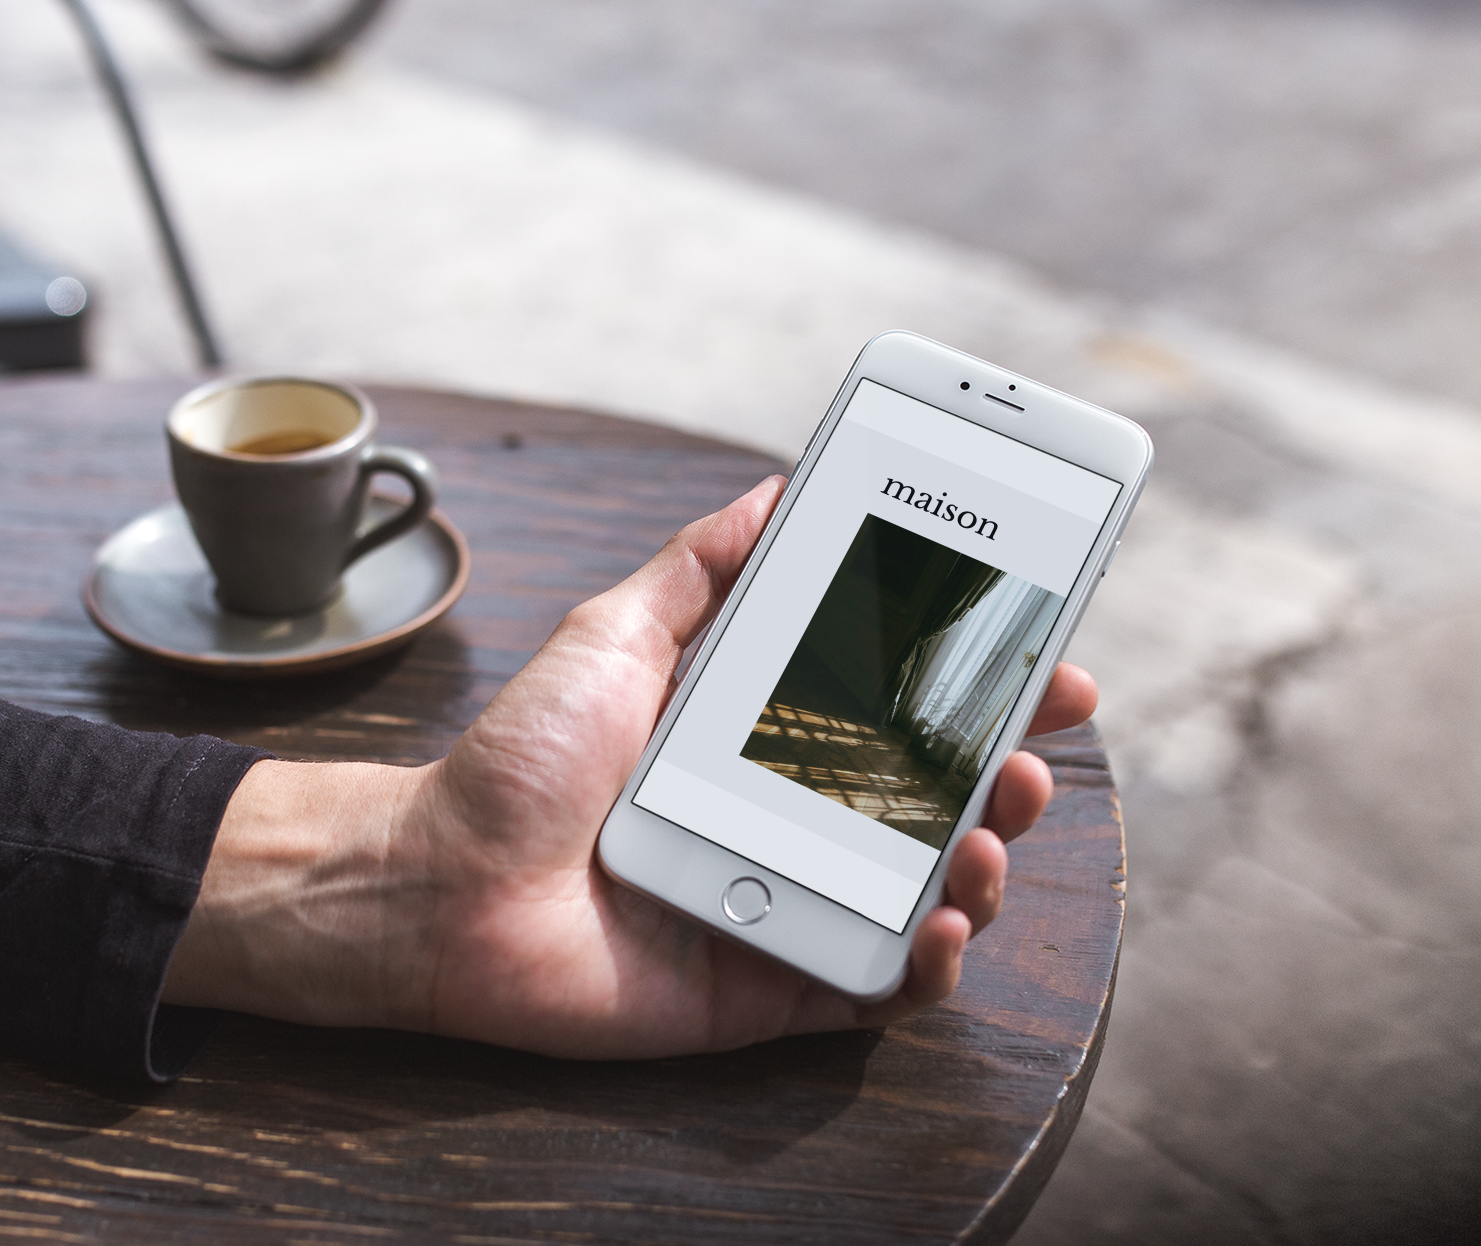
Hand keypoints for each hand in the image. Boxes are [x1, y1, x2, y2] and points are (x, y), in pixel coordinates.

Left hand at [163, 477, 1097, 1056]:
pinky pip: (876, 989)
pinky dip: (927, 966)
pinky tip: (943, 925)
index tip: (1041, 657)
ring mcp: (788, 905)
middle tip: (1031, 746)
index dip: (977, 688)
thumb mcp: (614, 635)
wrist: (439, 881)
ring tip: (990, 829)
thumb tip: (775, 491)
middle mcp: (788, 821)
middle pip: (932, 802)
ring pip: (925, 894)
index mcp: (763, 738)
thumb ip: (699, 569)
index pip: (899, 710)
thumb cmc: (519, 761)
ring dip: (984, 863)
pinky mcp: (770, 988)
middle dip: (1003, 771)